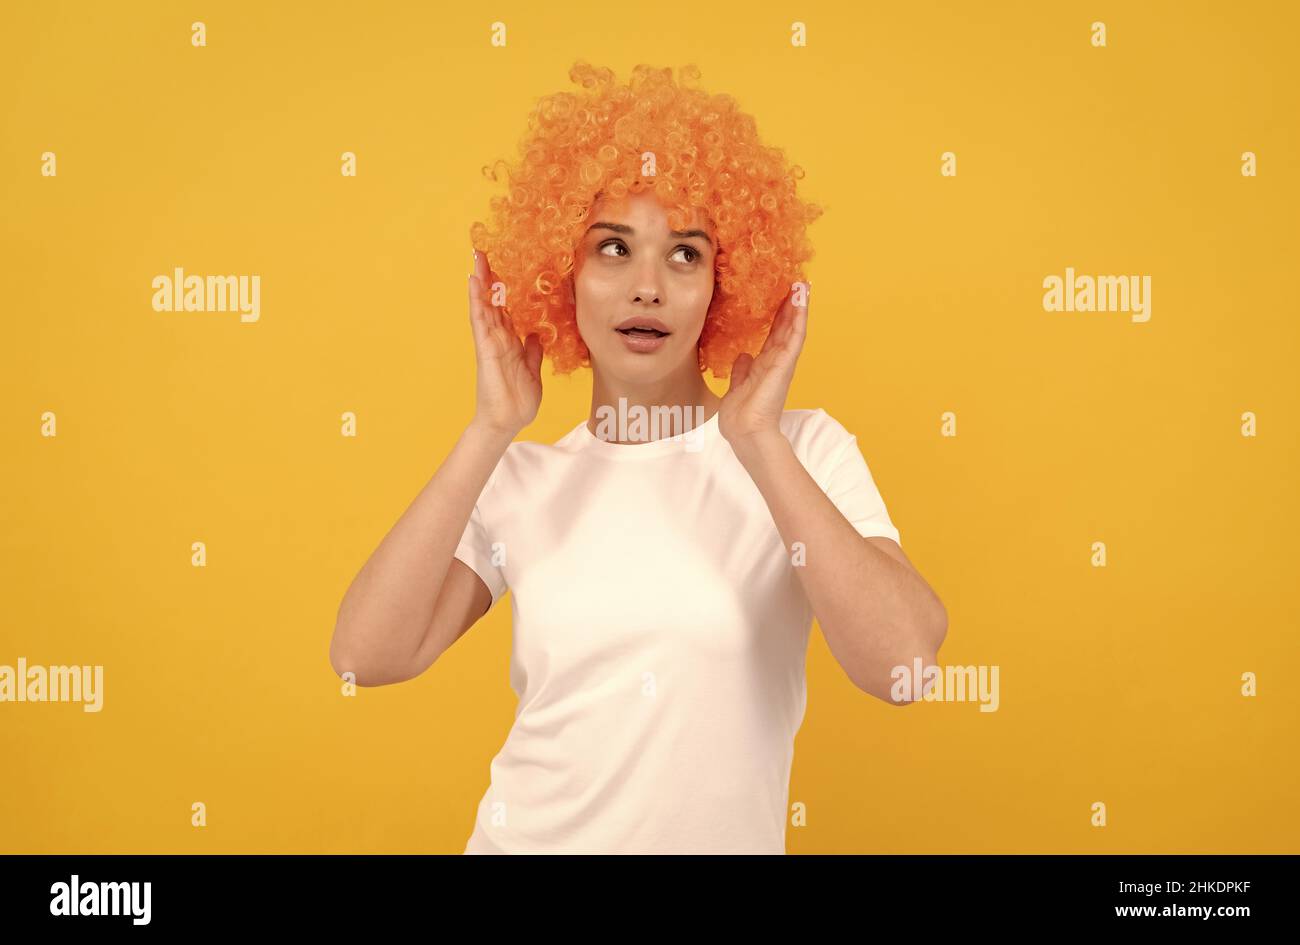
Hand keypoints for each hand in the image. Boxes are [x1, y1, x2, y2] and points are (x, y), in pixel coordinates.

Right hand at [467, 249, 542, 437]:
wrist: (507, 422)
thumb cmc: (517, 400)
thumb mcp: (532, 369)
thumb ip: (532, 351)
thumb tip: (535, 335)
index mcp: (509, 342)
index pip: (504, 308)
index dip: (501, 289)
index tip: (500, 267)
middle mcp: (497, 338)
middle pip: (491, 301)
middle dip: (487, 277)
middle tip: (482, 252)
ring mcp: (490, 342)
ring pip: (483, 306)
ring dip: (480, 282)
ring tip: (477, 259)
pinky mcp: (486, 349)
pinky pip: (480, 321)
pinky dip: (476, 301)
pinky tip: (473, 283)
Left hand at [718, 280, 808, 450]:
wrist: (744, 432)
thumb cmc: (741, 417)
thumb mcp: (737, 386)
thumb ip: (742, 371)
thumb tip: (743, 356)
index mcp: (765, 366)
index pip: (774, 335)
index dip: (779, 316)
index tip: (783, 296)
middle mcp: (776, 362)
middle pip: (786, 328)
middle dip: (792, 306)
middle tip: (798, 283)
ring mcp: (782, 363)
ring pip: (793, 329)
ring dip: (799, 307)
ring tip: (803, 285)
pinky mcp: (785, 366)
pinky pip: (794, 338)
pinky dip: (799, 319)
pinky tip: (801, 302)